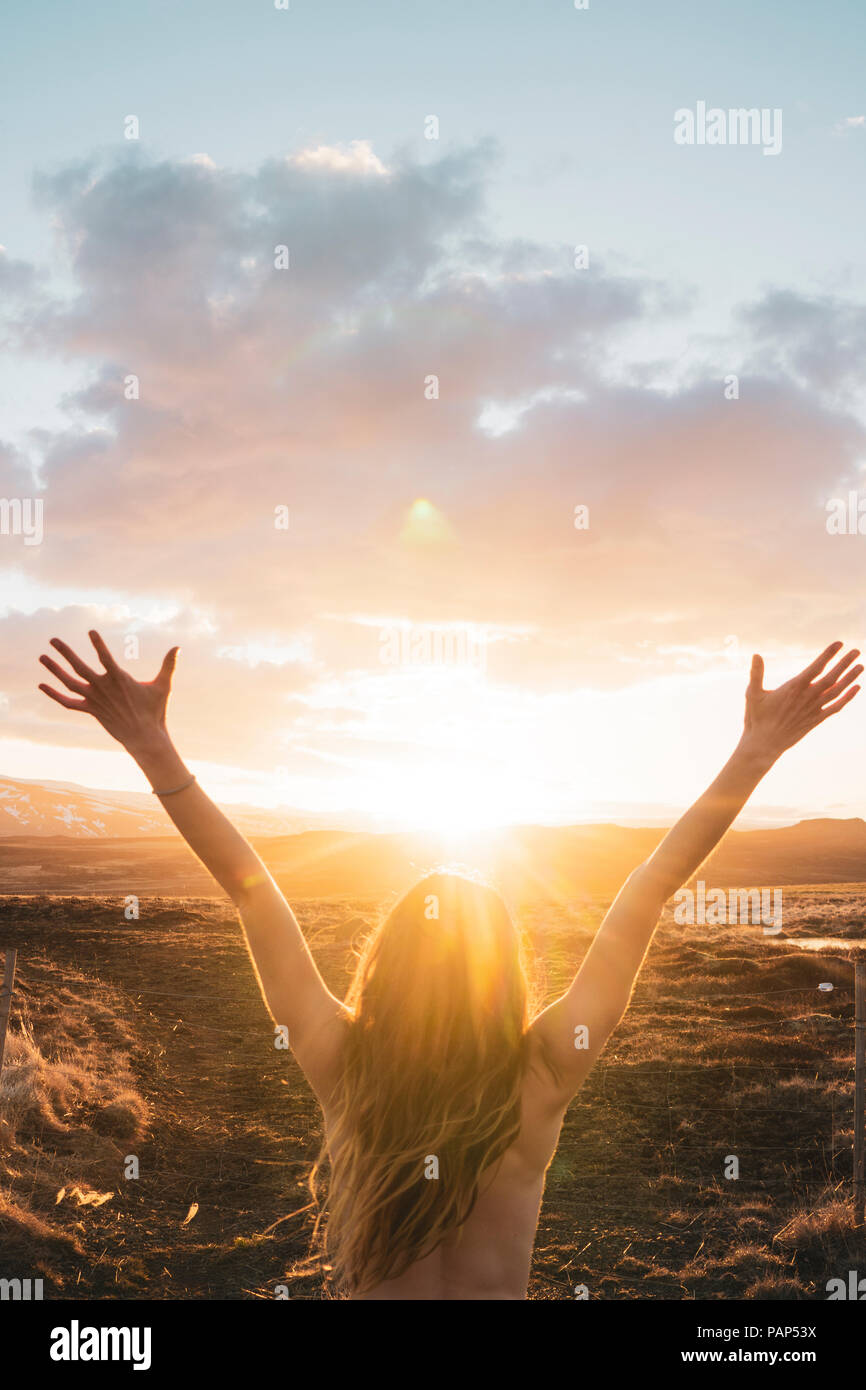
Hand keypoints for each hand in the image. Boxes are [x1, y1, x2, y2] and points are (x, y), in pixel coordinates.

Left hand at [38, 630, 178, 753]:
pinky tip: (42, 685)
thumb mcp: (163, 686)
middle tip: (52, 639)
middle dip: (65, 652)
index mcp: (119, 679)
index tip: (90, 632)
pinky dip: (54, 694)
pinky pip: (68, 702)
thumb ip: (168, 665)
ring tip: (42, 657)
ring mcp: (94, 699)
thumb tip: (178, 648)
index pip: (105, 657)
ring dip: (54, 670)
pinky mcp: (90, 709)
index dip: (98, 644)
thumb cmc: (155, 711)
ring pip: (69, 682)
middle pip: (79, 667)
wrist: (144, 737)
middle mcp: (103, 688)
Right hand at [741, 641, 861, 761]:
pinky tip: (856, 688)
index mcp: (794, 688)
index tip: (839, 644)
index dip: (828, 655)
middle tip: (856, 651)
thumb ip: (756, 674)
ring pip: (837, 691)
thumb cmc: (757, 718)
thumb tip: (756, 655)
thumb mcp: (752, 694)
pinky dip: (848, 697)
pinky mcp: (816, 719)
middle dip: (845, 663)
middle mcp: (807, 697)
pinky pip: (836, 706)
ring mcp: (814, 709)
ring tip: (860, 666)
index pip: (816, 667)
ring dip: (850, 678)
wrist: (765, 744)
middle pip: (831, 677)